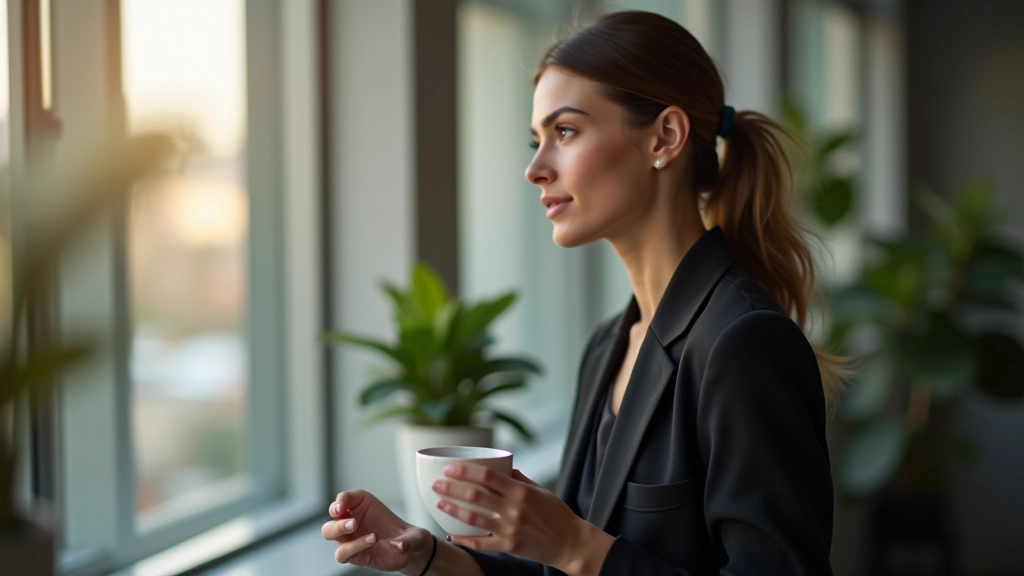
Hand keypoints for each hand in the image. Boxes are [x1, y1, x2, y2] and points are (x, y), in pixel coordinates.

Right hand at [322, 489, 433, 573]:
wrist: (410, 555)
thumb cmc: (408, 537)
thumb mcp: (415, 535)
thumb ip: (409, 540)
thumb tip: (399, 546)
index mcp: (363, 504)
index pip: (344, 498)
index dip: (341, 500)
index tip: (342, 506)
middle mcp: (353, 519)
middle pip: (332, 516)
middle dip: (337, 516)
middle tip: (353, 522)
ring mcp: (351, 538)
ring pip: (329, 533)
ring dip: (338, 530)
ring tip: (355, 527)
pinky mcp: (353, 554)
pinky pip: (342, 553)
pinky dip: (352, 548)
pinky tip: (370, 542)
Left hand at [432, 466, 609, 572]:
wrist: (570, 543)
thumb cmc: (557, 514)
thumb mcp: (541, 490)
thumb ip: (520, 479)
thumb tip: (502, 467)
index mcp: (521, 491)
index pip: (487, 475)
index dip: (465, 470)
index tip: (450, 468)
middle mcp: (514, 509)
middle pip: (475, 495)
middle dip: (452, 488)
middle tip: (437, 484)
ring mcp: (509, 529)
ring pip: (474, 519)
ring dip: (453, 510)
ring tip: (438, 504)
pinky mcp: (508, 546)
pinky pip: (481, 543)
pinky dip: (465, 539)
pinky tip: (452, 534)